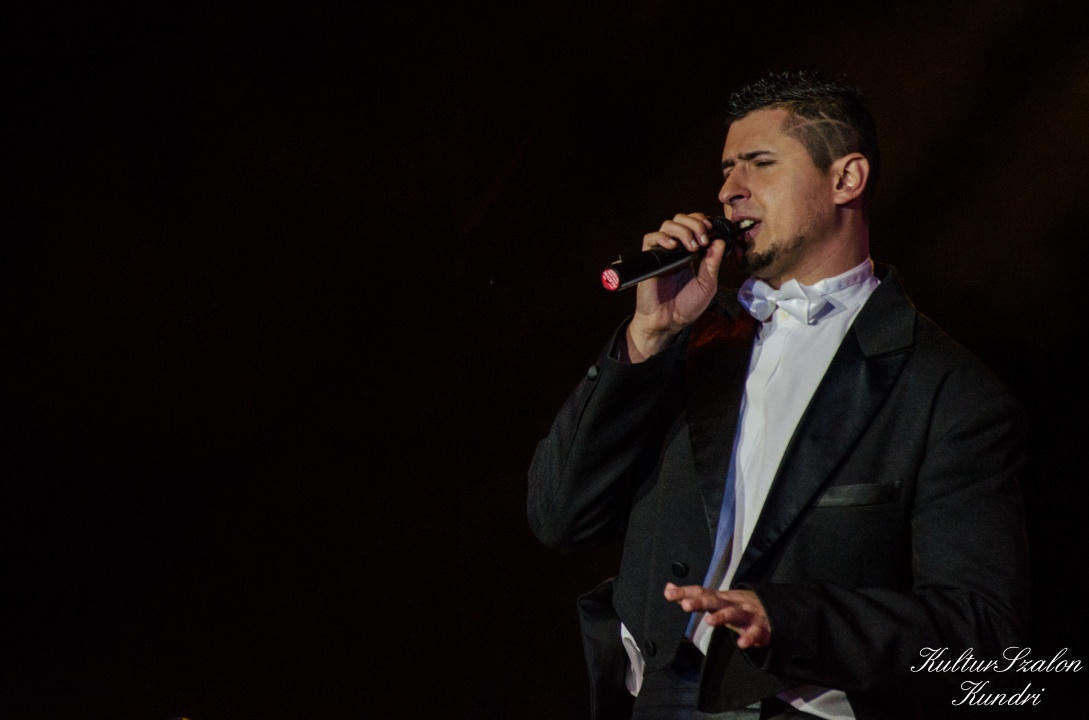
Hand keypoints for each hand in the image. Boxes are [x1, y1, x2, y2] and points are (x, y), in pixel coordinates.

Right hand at [626, 213, 727, 361]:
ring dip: (682, 230)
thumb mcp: (707, 285)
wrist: (667, 322)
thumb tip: (719, 241)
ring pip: (667, 225)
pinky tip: (673, 247)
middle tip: (702, 240)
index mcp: (689, 253)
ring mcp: (662, 253)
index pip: (694, 225)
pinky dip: (662, 237)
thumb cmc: (686, 307)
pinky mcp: (649, 260)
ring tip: (691, 247)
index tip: (710, 231)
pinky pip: (650, 238)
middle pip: (681, 219)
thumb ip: (712, 263)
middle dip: (695, 224)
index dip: (702, 222)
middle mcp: (675, 249)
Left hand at [664, 582, 771, 648]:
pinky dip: (749, 638)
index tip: (668, 593)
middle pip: (714, 600)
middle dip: (700, 602)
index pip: (699, 592)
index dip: (684, 592)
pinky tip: (742, 644)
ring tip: (709, 621)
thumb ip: (691, 596)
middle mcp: (731, 603)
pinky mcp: (759, 628)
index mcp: (719, 598)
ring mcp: (746, 614)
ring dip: (722, 617)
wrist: (770, 609)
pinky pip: (755, 633)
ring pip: (733, 613)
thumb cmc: (736, 606)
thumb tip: (668, 588)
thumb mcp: (714, 600)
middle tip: (686, 605)